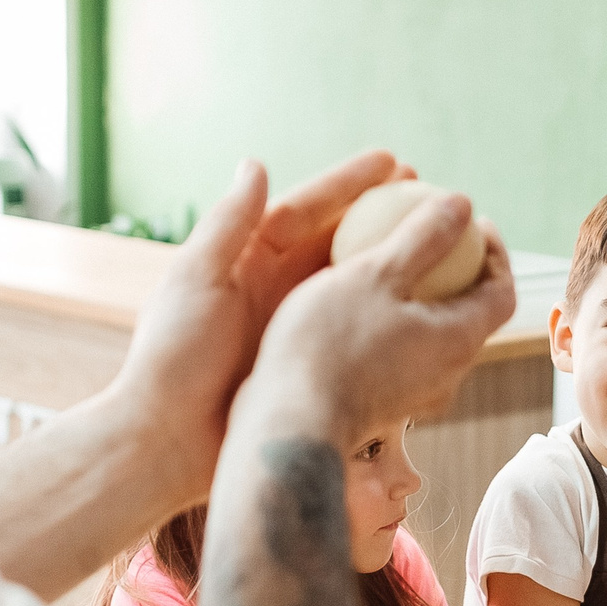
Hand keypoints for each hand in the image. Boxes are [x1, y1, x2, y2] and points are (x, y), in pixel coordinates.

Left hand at [106, 152, 411, 501]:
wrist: (166, 442)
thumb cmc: (172, 358)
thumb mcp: (196, 282)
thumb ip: (228, 225)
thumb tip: (256, 164)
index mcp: (246, 261)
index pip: (306, 210)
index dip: (350, 184)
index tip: (395, 164)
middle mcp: (273, 288)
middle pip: (338, 241)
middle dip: (382, 215)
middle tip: (431, 195)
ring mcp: (291, 328)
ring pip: (352, 286)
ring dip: (391, 263)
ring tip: (440, 248)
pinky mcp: (303, 366)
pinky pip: (352, 336)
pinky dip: (384, 319)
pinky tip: (422, 313)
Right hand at [237, 176, 517, 448]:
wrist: (288, 427)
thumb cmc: (330, 346)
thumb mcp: (377, 274)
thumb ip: (424, 236)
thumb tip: (463, 203)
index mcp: (460, 339)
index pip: (502, 291)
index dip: (496, 251)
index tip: (471, 220)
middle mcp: (448, 372)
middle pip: (472, 312)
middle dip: (460, 269)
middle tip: (431, 233)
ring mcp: (416, 393)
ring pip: (433, 332)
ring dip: (422, 294)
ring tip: (389, 261)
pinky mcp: (383, 402)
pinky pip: (401, 349)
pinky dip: (392, 318)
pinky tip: (354, 300)